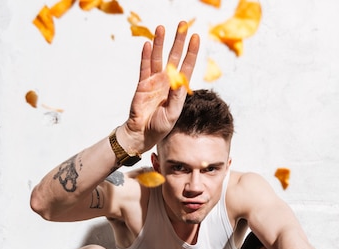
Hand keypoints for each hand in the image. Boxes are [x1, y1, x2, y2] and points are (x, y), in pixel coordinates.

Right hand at [118, 22, 199, 153]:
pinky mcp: (142, 84)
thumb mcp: (173, 114)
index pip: (187, 66)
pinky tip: (147, 44)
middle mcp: (167, 82)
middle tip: (183, 24)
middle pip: (174, 57)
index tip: (195, 37)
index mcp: (178, 89)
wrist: (142, 134)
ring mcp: (154, 81)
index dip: (191, 52)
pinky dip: (145, 56)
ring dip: (159, 43)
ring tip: (161, 28)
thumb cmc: (160, 127)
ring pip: (158, 58)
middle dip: (178, 41)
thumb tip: (180, 79)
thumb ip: (176, 97)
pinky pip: (144, 67)